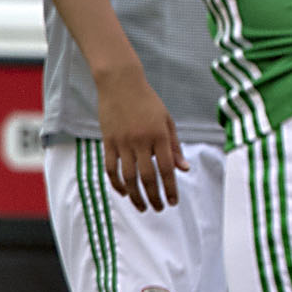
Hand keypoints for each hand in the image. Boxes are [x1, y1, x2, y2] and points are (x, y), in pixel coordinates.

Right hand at [96, 68, 187, 211]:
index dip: (170, 188)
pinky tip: (124, 193)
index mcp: (159, 135)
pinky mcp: (107, 141)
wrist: (120, 83)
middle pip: (147, 176)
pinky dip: (116, 183)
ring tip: (143, 207)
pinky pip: (110, 167)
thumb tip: (184, 170)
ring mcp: (122, 142)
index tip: (173, 202)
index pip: (166, 168)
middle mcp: (141, 141)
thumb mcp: (167, 121)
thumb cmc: (148, 102)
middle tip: (159, 209)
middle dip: (154, 196)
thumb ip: (175, 147)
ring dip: (136, 195)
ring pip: (127, 176)